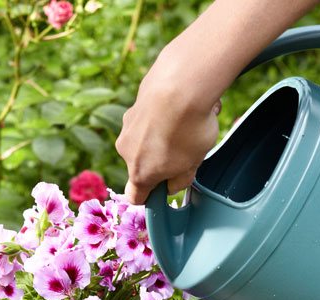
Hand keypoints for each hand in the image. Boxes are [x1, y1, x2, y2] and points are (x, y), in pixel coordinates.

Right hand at [116, 51, 221, 204]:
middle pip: (142, 164)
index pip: (135, 197)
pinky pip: (151, 116)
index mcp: (139, 173)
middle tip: (187, 150)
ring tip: (189, 122)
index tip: (166, 188)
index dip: (150, 197)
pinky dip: (164, 115)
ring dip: (164, 136)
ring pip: (146, 138)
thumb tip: (171, 185)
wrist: (181, 82)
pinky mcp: (136, 102)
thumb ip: (179, 181)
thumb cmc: (188, 131)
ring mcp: (128, 123)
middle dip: (161, 161)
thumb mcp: (192, 165)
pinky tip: (184, 104)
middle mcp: (126, 150)